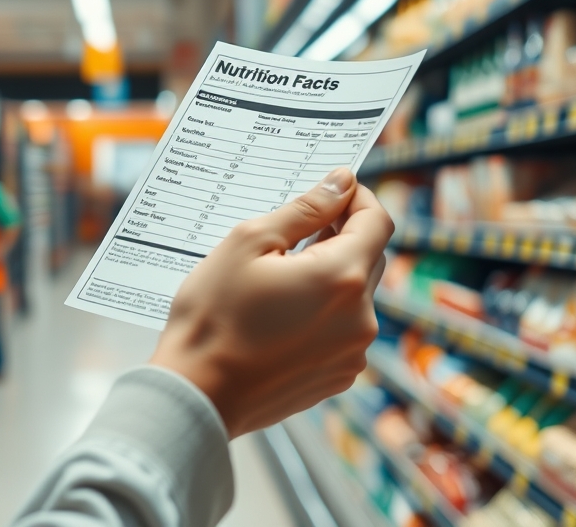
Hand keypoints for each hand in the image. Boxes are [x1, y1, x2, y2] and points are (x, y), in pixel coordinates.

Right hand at [150, 167, 391, 437]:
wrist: (197, 394)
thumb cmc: (214, 315)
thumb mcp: (250, 242)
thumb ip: (305, 208)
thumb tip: (342, 182)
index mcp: (343, 277)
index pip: (377, 221)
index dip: (358, 198)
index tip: (334, 192)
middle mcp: (361, 318)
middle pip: (370, 257)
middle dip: (341, 237)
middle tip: (297, 232)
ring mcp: (353, 352)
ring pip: (355, 296)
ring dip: (330, 277)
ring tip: (281, 278)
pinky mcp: (338, 376)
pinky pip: (344, 330)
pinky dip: (324, 314)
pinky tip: (282, 315)